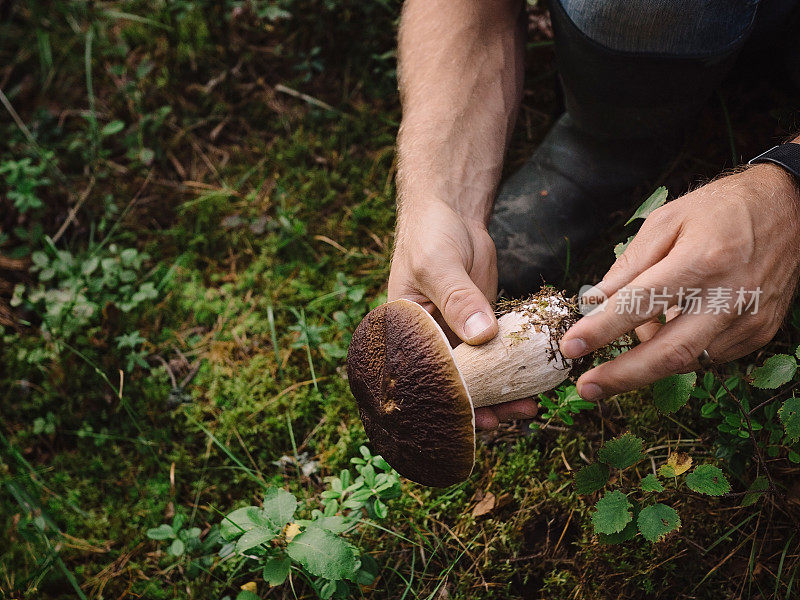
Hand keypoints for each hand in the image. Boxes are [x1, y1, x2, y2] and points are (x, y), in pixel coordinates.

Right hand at [388, 200, 537, 427]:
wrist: (451, 211)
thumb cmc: (430, 235)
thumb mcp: (438, 265)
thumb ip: (458, 299)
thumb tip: (481, 335)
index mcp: (404, 333)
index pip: (422, 377)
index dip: (445, 401)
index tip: (471, 419)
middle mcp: (429, 341)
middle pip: (453, 382)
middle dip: (480, 403)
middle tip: (509, 417)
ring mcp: (457, 334)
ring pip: (479, 373)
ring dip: (501, 390)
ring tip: (528, 406)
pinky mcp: (481, 324)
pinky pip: (498, 352)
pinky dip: (513, 367)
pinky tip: (533, 381)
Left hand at [560, 164, 799, 399]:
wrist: (790, 209)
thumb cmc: (720, 210)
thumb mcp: (667, 221)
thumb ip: (629, 265)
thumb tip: (594, 303)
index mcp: (702, 261)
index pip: (641, 304)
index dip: (602, 330)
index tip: (570, 347)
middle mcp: (730, 296)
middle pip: (670, 352)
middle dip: (623, 376)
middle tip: (586, 388)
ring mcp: (749, 320)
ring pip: (688, 360)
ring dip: (648, 360)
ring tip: (626, 340)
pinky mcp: (759, 333)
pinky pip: (708, 356)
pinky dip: (677, 351)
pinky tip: (667, 328)